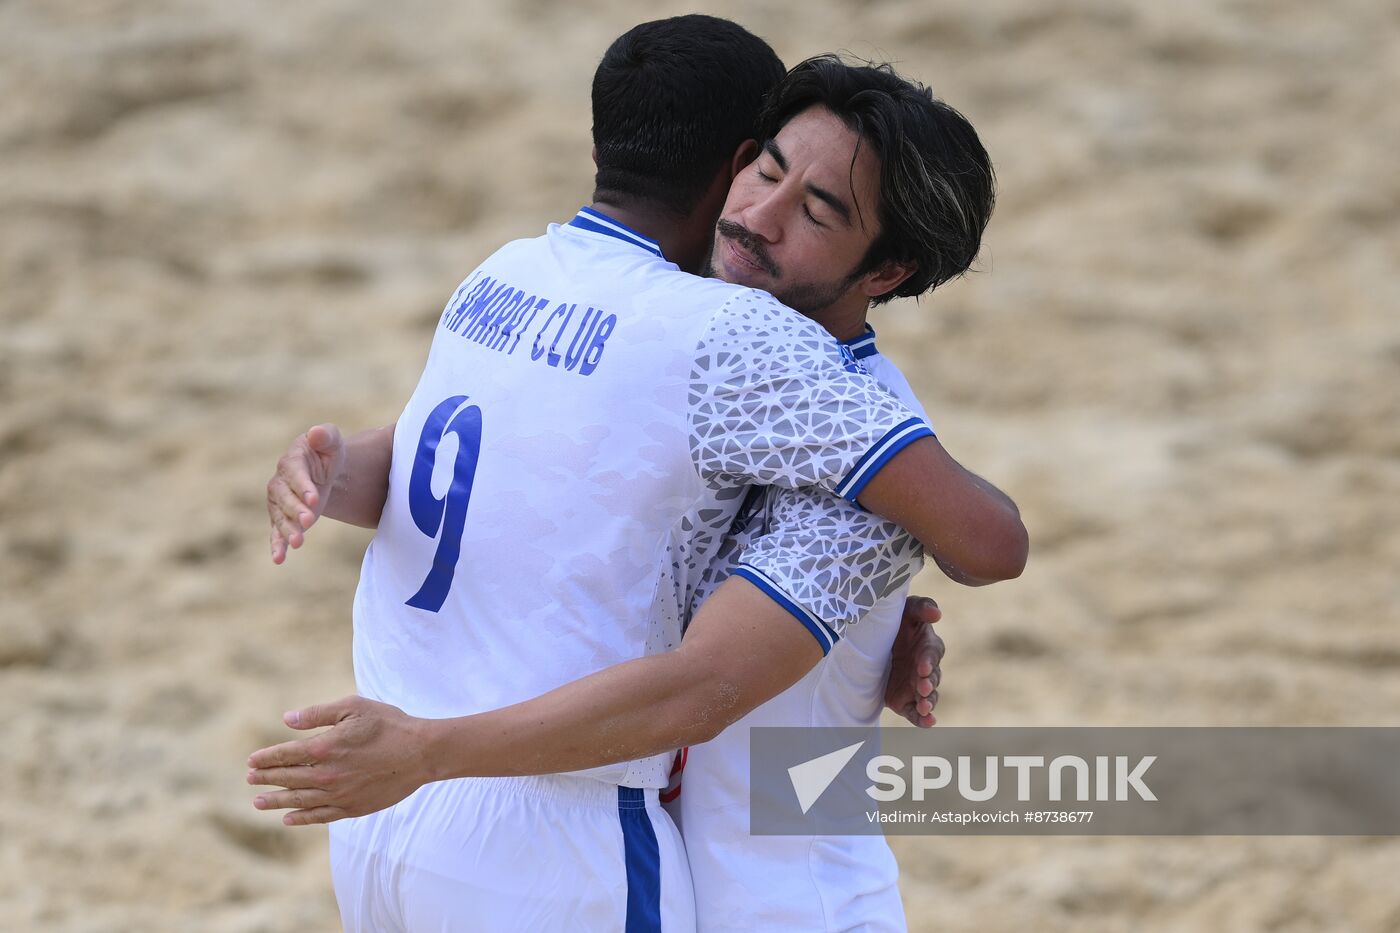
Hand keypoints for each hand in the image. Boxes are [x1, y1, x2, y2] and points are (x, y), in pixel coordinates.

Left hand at [247, 696, 433, 825]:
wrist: (421, 753)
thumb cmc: (389, 725)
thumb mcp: (354, 707)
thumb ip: (318, 713)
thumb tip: (287, 719)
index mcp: (325, 747)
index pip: (285, 754)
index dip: (266, 758)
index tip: (251, 761)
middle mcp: (327, 774)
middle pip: (288, 778)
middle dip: (266, 778)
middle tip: (250, 779)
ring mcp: (339, 794)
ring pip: (299, 800)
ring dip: (276, 801)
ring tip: (258, 803)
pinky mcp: (352, 808)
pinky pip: (319, 816)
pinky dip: (301, 818)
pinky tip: (288, 818)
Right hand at [267, 424, 344, 563]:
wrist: (323, 470)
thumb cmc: (327, 453)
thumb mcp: (332, 441)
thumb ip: (326, 436)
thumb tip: (316, 432)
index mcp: (293, 459)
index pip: (295, 473)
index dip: (303, 486)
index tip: (315, 499)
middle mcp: (280, 481)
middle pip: (284, 497)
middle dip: (295, 510)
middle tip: (309, 520)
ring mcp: (279, 501)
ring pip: (279, 517)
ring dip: (287, 529)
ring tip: (298, 542)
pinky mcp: (282, 517)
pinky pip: (276, 531)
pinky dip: (276, 545)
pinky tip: (278, 559)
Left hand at [885, 596, 943, 726]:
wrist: (867, 643)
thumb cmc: (893, 621)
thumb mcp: (905, 609)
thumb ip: (921, 607)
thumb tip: (937, 614)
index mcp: (926, 646)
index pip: (932, 653)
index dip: (927, 660)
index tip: (921, 666)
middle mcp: (924, 668)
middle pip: (932, 678)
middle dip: (928, 684)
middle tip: (922, 688)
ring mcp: (916, 686)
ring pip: (928, 697)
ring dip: (928, 703)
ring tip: (925, 708)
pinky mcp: (906, 701)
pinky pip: (917, 712)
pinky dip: (923, 719)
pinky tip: (928, 723)